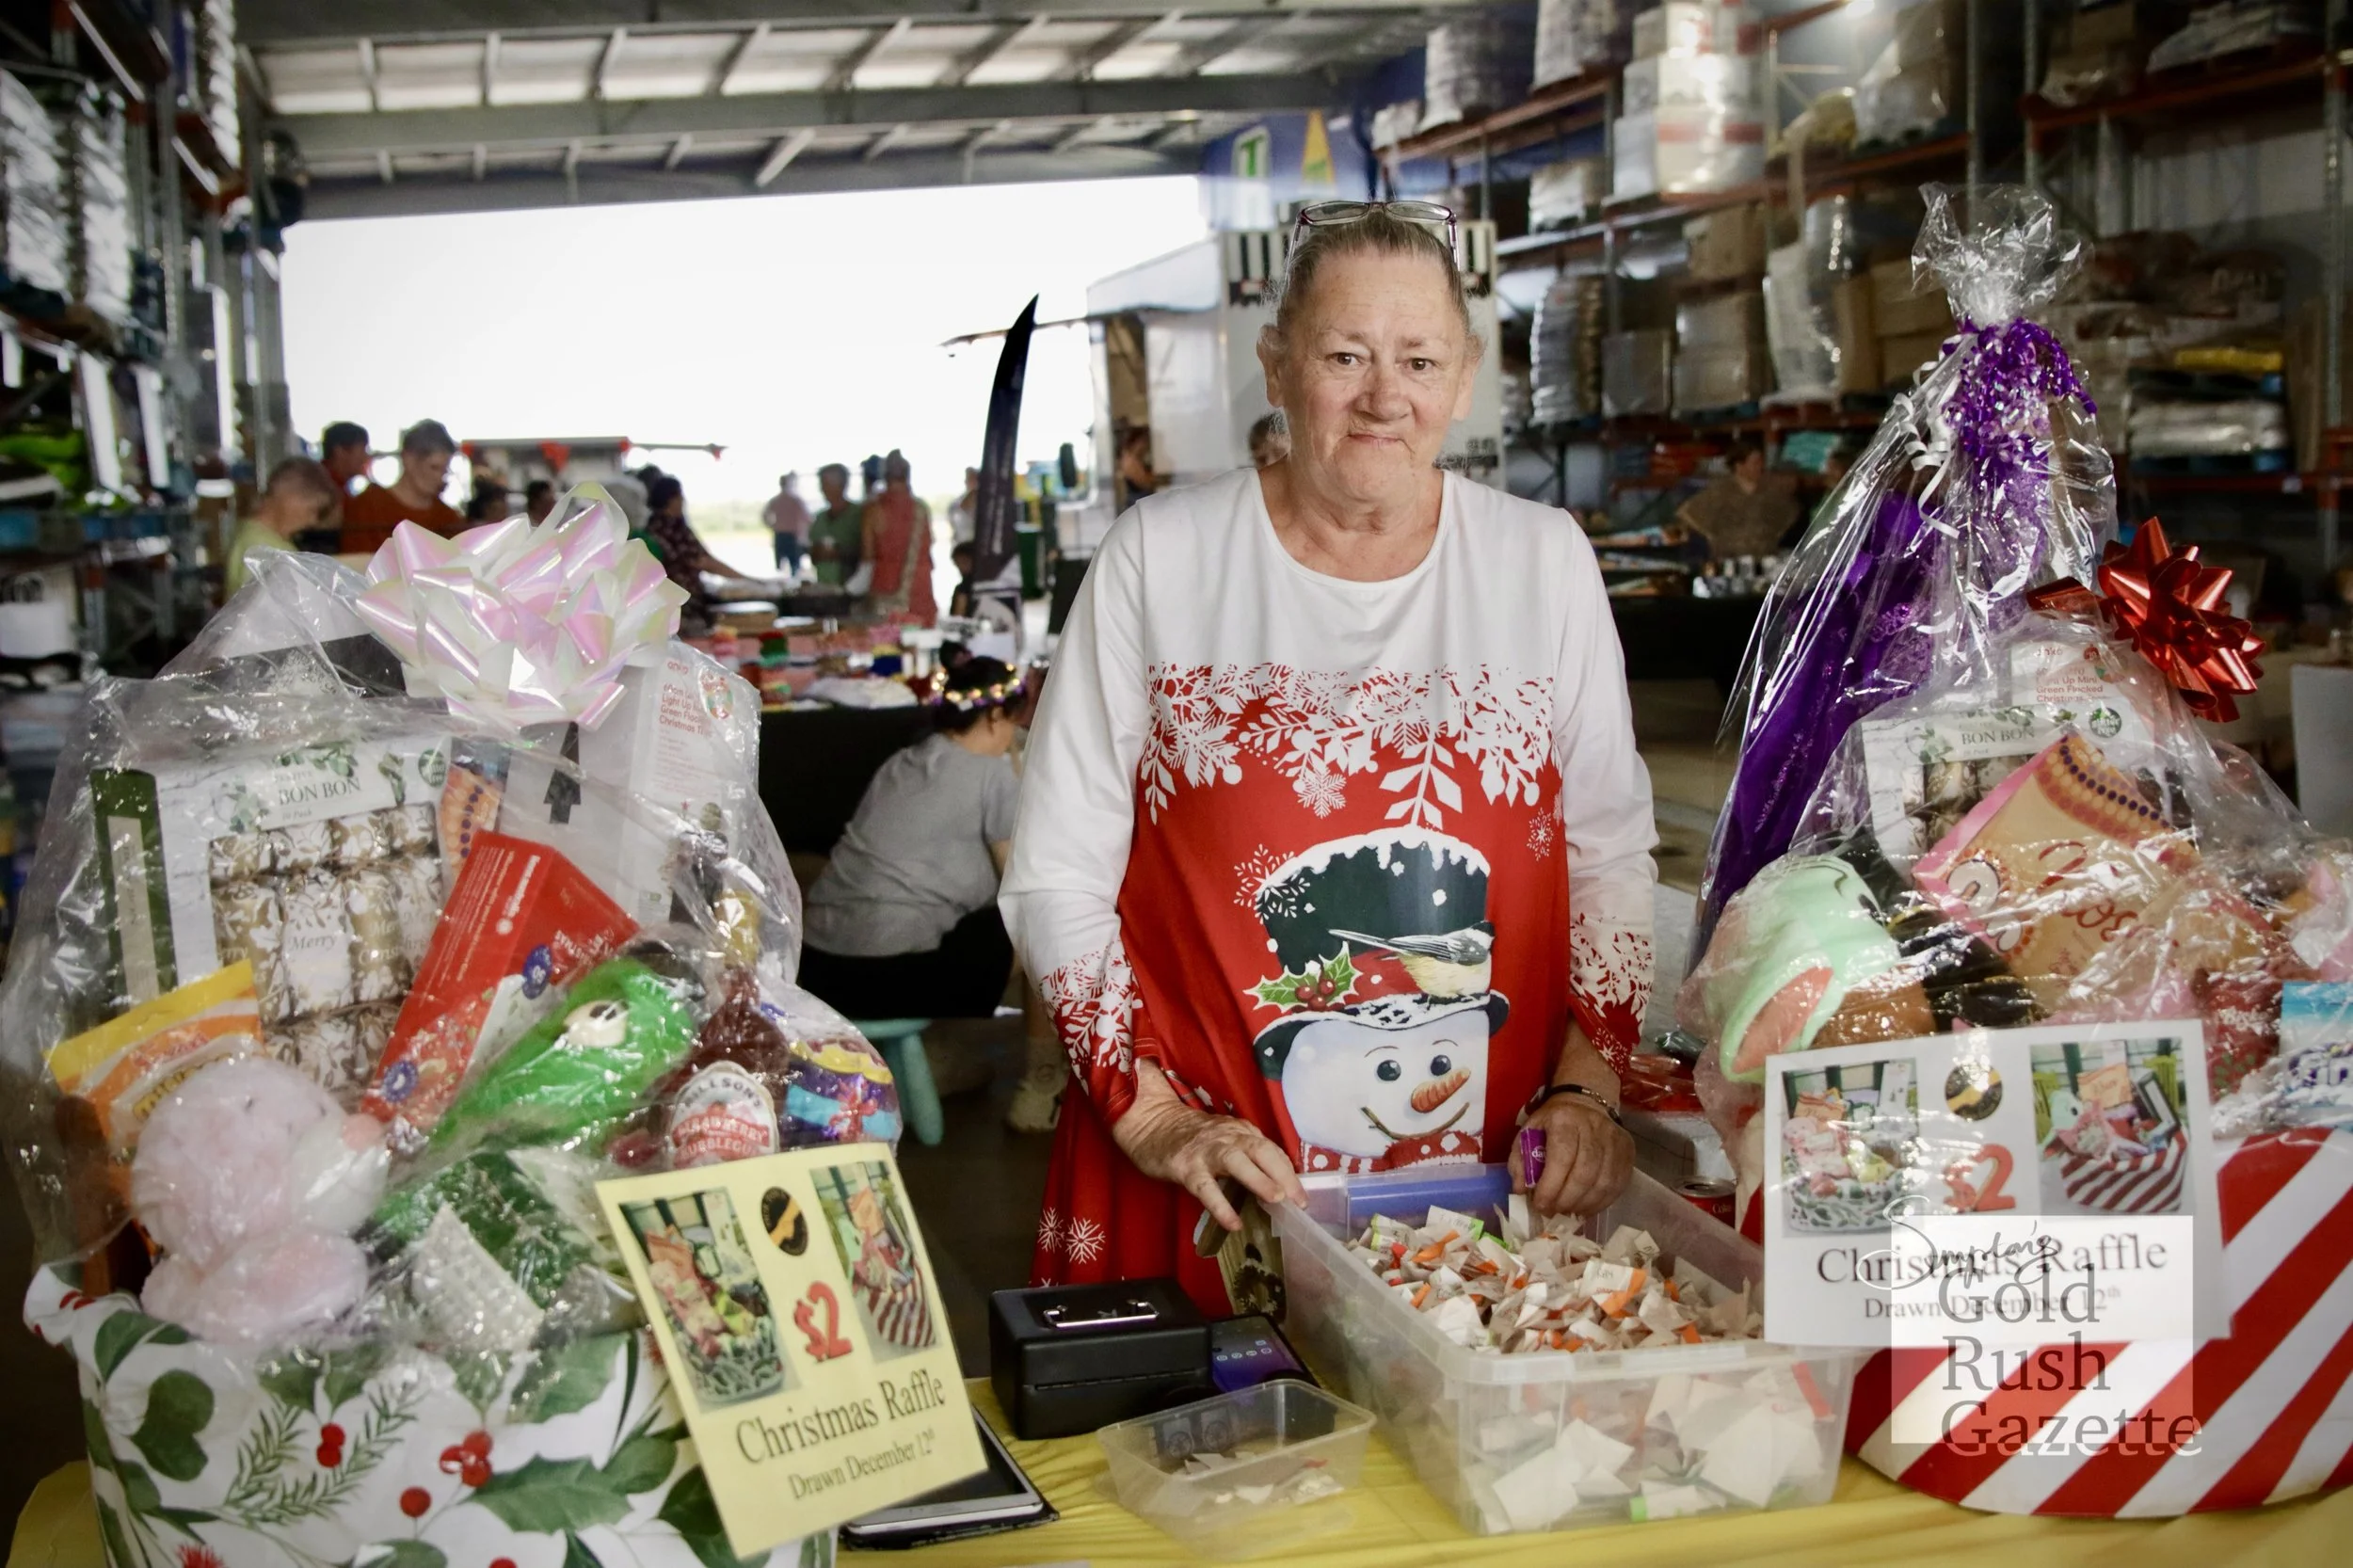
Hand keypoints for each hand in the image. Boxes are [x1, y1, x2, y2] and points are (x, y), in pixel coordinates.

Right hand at [1112, 1076, 1304, 1232]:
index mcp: (1240, 1132)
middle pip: (1262, 1150)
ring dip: (1259, 1179)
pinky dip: (1221, 1205)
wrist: (1151, 1123)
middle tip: (1299, 1202)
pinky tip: (1234, 1223)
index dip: (1289, 1172)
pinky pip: (1205, 1187)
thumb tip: (1276, 1181)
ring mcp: (1206, 1151)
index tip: (1303, 1197)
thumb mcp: (1225, 1138)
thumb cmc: (1192, 1137)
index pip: (1271, 1149)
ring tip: (1277, 1199)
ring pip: (1237, 1161)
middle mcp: (1228, 1137)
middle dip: (1284, 1174)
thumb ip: (1248, 1153)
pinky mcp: (1186, 1167)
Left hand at [1515, 1093, 1633, 1217]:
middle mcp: (1594, 1128)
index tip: (1540, 1204)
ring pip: (1603, 1183)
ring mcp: (1615, 1141)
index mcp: (1565, 1119)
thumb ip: (1520, 1160)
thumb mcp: (1529, 1132)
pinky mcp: (1628, 1153)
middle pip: (1584, 1174)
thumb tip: (1521, 1190)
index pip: (1561, 1157)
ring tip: (1567, 1212)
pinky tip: (1584, 1208)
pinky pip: (1616, 1186)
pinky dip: (1600, 1203)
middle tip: (1552, 1212)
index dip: (1551, 1186)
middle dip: (1566, 1200)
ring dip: (1583, 1205)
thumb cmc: (1553, 1122)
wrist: (1586, 1103)